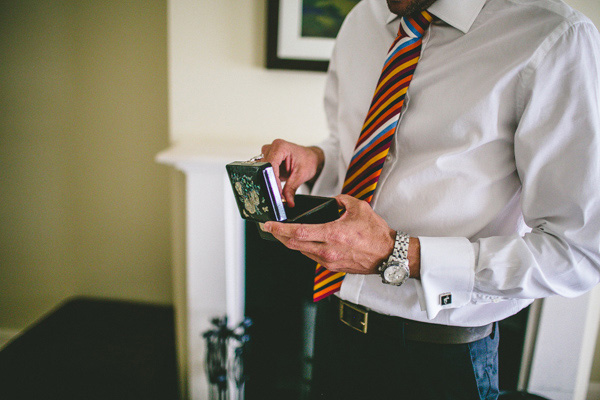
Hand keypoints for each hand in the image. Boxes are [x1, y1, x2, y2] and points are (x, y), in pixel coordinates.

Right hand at [261, 139, 323, 206]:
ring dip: (269, 181)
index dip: (273, 180)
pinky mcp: (267, 160)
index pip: (271, 165)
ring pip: (262, 170)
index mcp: (281, 147)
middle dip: (271, 182)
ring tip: (278, 188)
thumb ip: (292, 188)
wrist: (310, 158)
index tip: (277, 194)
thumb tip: (287, 202)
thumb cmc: (308, 160)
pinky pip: (263, 171)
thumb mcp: (301, 175)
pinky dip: (269, 179)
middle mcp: (272, 148)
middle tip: (277, 196)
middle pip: (264, 167)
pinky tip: (275, 184)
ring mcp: (268, 153)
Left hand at [263, 195, 395, 274]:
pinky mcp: (332, 267)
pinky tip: (304, 241)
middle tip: (270, 228)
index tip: (268, 225)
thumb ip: (341, 200)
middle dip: (279, 236)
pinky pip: (312, 257)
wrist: (388, 255)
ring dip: (291, 242)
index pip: (298, 232)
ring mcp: (329, 262)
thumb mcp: (359, 207)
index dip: (280, 229)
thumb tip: (333, 201)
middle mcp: (327, 251)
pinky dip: (304, 248)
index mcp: (332, 235)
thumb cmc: (376, 233)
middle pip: (294, 244)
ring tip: (284, 233)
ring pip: (301, 252)